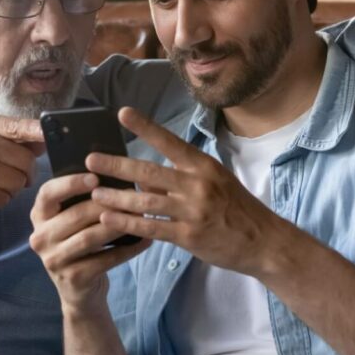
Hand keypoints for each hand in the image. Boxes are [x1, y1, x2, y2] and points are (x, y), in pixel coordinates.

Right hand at [0, 115, 45, 216]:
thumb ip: (16, 140)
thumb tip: (45, 141)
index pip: (18, 126)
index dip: (37, 130)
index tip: (50, 132)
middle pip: (26, 161)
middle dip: (26, 173)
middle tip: (13, 175)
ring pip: (18, 183)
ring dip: (12, 189)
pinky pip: (4, 198)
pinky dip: (0, 200)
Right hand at [30, 173, 149, 312]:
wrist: (79, 291)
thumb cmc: (80, 246)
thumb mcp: (72, 222)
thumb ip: (82, 201)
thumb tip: (114, 176)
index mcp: (39, 216)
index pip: (48, 193)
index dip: (70, 183)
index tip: (95, 177)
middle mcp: (40, 238)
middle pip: (75, 215)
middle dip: (107, 203)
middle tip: (133, 193)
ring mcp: (54, 260)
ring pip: (90, 236)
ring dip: (119, 224)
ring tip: (141, 214)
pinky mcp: (73, 278)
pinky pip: (106, 259)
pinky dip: (128, 249)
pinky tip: (145, 239)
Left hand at [87, 107, 282, 276]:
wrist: (263, 241)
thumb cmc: (237, 208)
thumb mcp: (214, 183)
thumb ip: (180, 178)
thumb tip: (144, 178)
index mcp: (202, 165)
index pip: (169, 141)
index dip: (145, 126)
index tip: (122, 113)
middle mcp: (197, 184)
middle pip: (149, 171)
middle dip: (116, 165)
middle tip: (90, 160)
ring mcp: (193, 210)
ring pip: (145, 201)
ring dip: (116, 198)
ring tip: (94, 194)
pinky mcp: (189, 236)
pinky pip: (151, 228)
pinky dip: (127, 224)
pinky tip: (108, 220)